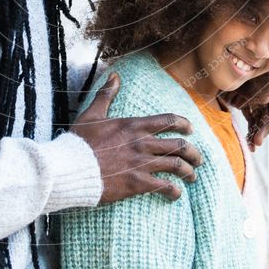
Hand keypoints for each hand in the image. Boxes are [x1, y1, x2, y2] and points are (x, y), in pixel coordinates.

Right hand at [71, 72, 202, 203]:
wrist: (71, 167)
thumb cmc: (80, 141)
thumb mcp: (93, 113)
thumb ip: (107, 94)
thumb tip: (115, 75)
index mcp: (133, 125)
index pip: (167, 120)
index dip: (183, 124)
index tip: (190, 129)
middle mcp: (141, 143)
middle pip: (178, 145)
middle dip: (193, 153)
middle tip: (198, 159)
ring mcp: (141, 163)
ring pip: (176, 165)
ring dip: (188, 172)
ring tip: (192, 176)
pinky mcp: (137, 183)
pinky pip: (164, 186)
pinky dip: (174, 191)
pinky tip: (176, 194)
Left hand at [220, 78, 268, 151]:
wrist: (224, 71)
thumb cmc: (236, 73)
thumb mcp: (246, 80)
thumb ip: (256, 89)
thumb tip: (267, 98)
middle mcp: (267, 98)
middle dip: (264, 130)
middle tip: (258, 141)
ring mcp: (259, 105)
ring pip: (261, 123)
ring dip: (258, 135)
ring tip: (252, 146)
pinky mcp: (251, 110)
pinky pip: (253, 124)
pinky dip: (251, 134)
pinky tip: (250, 146)